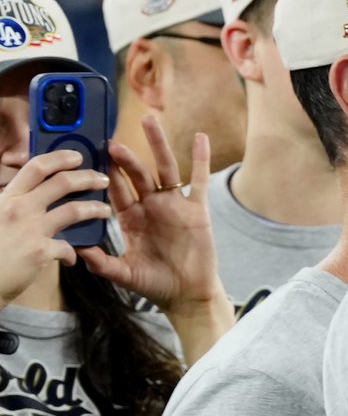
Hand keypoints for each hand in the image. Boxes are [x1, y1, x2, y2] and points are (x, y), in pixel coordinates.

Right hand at [0, 150, 109, 304]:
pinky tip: (72, 259)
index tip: (77, 157)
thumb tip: (32, 195)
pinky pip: (67, 247)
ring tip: (105, 211)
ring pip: (73, 210)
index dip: (60, 158)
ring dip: (95, 208)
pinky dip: (72, 253)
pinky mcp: (39, 252)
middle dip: (88, 178)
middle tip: (102, 179)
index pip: (36, 167)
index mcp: (7, 198)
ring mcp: (30, 230)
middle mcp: (18, 209)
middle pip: (62, 183)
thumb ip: (12, 203)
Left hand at [78, 115, 227, 316]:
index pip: (116, 191)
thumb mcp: (123, 273)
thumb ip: (102, 262)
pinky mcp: (197, 208)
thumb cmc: (155, 284)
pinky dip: (201, 158)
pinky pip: (199, 180)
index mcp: (133, 220)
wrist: (187, 294)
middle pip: (138, 174)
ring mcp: (175, 205)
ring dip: (158, 145)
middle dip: (125, 157)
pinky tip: (200, 138)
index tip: (92, 155)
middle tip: (111, 139)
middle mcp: (152, 207)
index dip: (105, 174)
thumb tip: (77, 252)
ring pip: (165, 169)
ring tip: (149, 121)